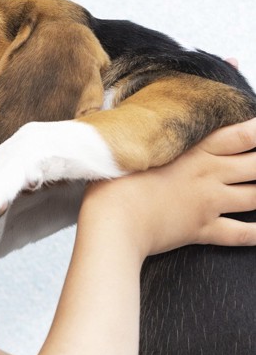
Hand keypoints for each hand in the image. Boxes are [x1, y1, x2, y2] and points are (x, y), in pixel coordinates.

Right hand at [79, 117, 255, 256]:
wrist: (113, 221)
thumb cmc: (114, 182)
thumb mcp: (132, 147)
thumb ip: (146, 134)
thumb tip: (140, 121)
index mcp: (194, 151)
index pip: (241, 136)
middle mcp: (208, 174)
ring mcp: (208, 203)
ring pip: (255, 197)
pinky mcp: (202, 229)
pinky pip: (240, 234)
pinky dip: (255, 233)